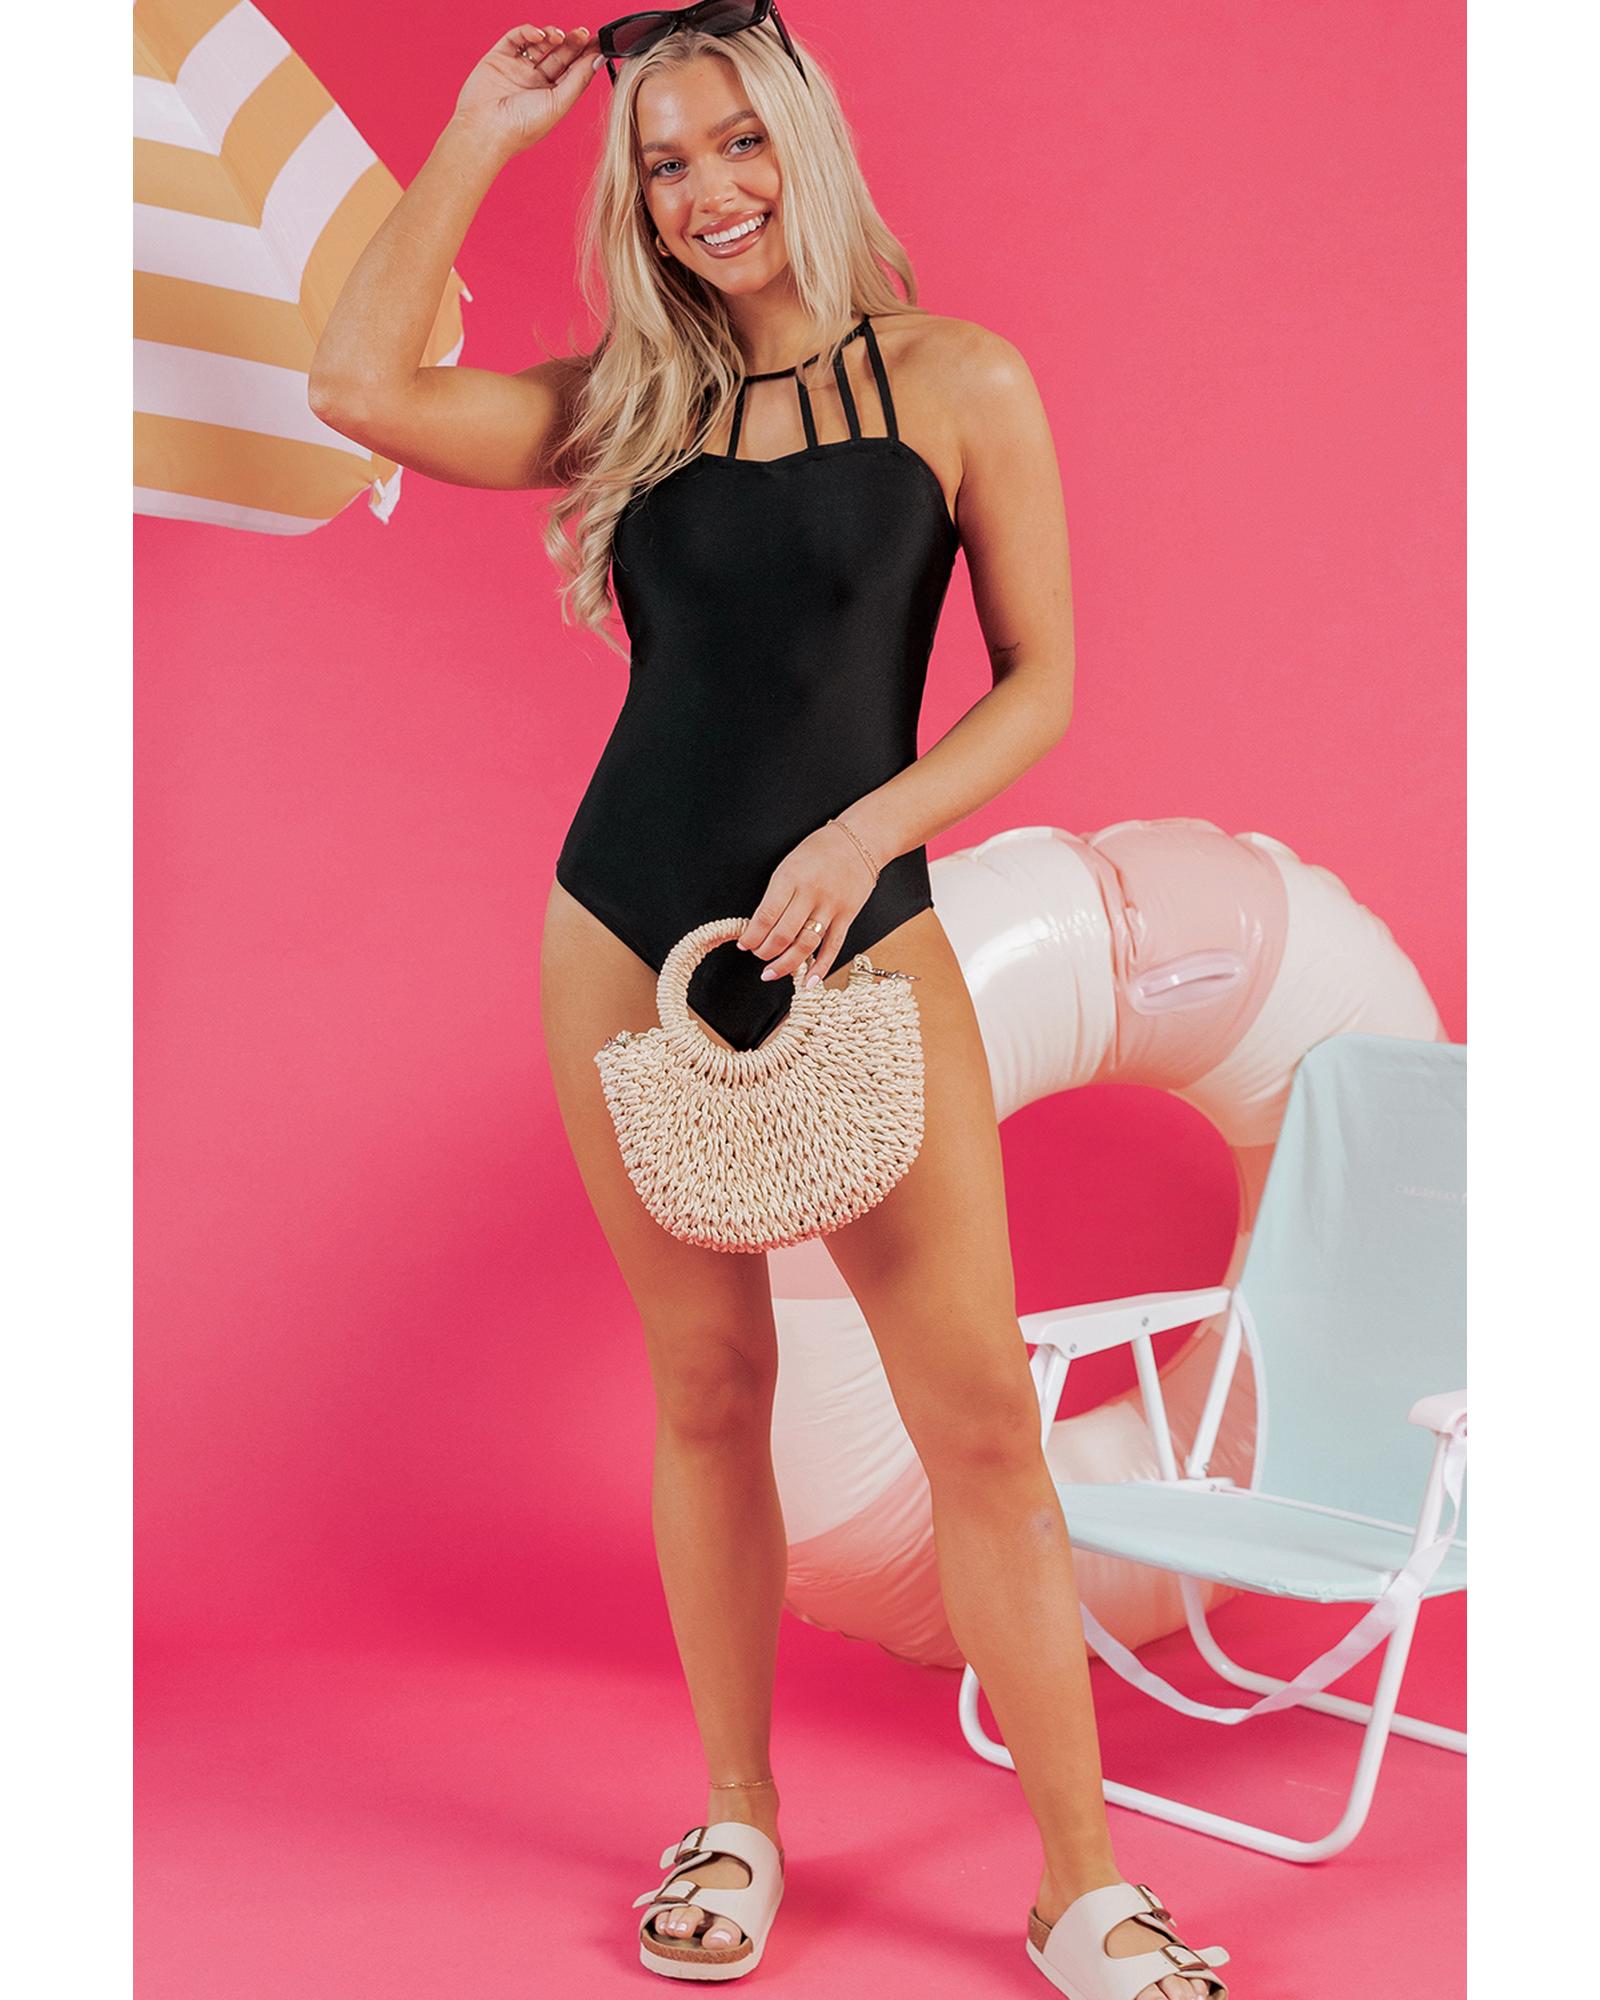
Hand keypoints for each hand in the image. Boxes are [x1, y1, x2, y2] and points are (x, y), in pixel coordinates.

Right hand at [452, 24, 600, 160]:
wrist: (486, 130)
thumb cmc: (522, 126)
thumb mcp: (559, 103)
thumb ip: (579, 80)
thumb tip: (598, 60)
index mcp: (551, 97)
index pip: (572, 70)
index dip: (585, 56)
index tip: (597, 43)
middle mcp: (535, 82)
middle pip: (559, 54)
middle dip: (572, 42)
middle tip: (582, 33)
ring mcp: (517, 69)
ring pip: (539, 44)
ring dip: (552, 35)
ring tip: (559, 36)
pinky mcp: (499, 58)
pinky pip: (516, 38)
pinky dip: (528, 31)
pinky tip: (539, 34)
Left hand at [736, 820, 879, 989]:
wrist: (859, 840)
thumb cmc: (820, 850)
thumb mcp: (789, 864)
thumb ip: (776, 894)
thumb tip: (760, 925)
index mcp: (790, 878)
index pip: (766, 916)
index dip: (752, 935)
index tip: (744, 943)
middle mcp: (810, 894)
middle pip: (783, 934)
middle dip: (765, 952)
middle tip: (758, 956)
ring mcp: (831, 906)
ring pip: (805, 945)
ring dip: (786, 964)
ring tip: (771, 973)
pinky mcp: (847, 916)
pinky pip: (833, 947)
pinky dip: (821, 967)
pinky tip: (810, 981)